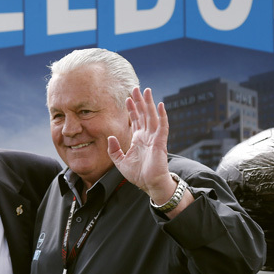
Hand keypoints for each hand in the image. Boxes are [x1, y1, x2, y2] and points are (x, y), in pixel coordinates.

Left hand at [107, 87, 175, 201]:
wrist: (150, 185)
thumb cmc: (138, 175)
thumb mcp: (120, 162)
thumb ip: (114, 150)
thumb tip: (110, 137)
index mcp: (138, 139)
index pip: (135, 120)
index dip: (132, 109)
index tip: (127, 98)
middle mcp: (147, 136)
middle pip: (144, 114)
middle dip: (140, 101)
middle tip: (136, 88)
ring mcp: (155, 138)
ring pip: (152, 116)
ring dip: (149, 103)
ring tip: (146, 91)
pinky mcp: (160, 142)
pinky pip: (163, 126)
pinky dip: (162, 115)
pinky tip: (160, 105)